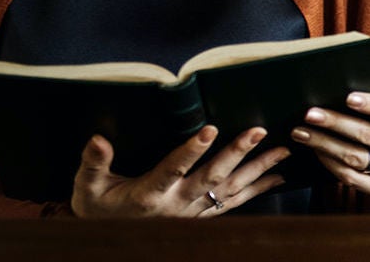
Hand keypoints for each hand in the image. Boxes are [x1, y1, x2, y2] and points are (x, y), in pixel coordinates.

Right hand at [71, 126, 288, 217]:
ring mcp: (193, 212)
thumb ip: (93, 164)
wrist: (109, 240)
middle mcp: (176, 204)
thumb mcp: (87, 187)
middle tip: (258, 131)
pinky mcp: (202, 216)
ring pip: (230, 189)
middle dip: (237, 152)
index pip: (172, 169)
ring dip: (258, 169)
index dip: (191, 150)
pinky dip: (257, 190)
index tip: (209, 129)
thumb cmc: (99, 208)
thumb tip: (97, 140)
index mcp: (149, 195)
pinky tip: (277, 178)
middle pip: (212, 176)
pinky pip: (234, 203)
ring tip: (282, 151)